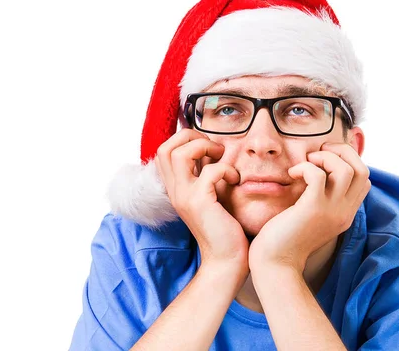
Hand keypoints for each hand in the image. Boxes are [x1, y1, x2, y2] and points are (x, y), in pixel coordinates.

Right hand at [155, 129, 248, 270]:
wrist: (226, 261)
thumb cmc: (224, 228)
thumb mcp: (210, 195)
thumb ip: (205, 174)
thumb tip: (212, 149)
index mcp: (175, 188)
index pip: (163, 151)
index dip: (184, 139)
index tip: (208, 147)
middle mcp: (175, 190)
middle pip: (165, 147)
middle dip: (191, 137)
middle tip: (213, 148)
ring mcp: (184, 197)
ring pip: (179, 153)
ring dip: (204, 147)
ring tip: (220, 157)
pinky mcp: (200, 203)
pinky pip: (209, 171)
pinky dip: (226, 169)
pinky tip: (234, 180)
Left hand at [248, 142, 370, 273]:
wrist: (276, 264)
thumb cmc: (287, 238)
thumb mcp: (313, 217)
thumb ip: (322, 199)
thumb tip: (318, 174)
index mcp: (346, 213)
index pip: (364, 179)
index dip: (348, 161)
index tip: (325, 161)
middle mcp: (344, 212)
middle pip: (362, 169)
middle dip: (342, 152)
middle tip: (319, 154)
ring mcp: (331, 211)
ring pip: (345, 170)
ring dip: (325, 158)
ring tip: (308, 163)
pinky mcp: (312, 209)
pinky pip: (317, 175)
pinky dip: (305, 167)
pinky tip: (292, 174)